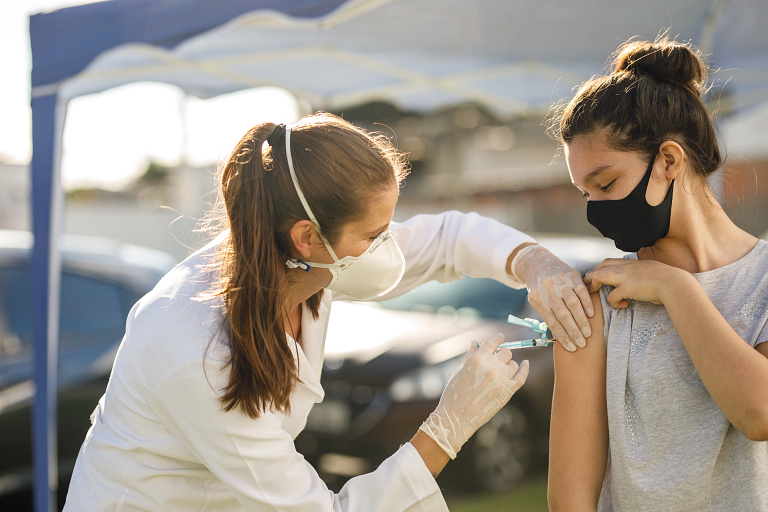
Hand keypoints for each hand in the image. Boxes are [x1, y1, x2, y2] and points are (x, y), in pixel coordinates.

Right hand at [419, 333, 528, 458]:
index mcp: (477, 359)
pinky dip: (525, 368)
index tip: (499, 338)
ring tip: (501, 370)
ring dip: (509, 364)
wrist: (456, 417)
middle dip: (501, 354)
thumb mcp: (459, 370)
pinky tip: (525, 364)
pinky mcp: (508, 392)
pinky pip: (522, 376)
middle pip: (506, 352)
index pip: (494, 341)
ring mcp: (501, 379)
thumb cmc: (454, 393)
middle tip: (496, 360)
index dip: (498, 338)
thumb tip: (476, 342)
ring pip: (514, 364)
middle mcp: (491, 367)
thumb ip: (470, 355)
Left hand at [512, 244, 593, 351]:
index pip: (551, 322)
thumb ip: (548, 314)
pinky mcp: (571, 275)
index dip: (562, 336)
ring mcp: (559, 282)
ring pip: (572, 303)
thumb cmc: (540, 288)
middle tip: (582, 344)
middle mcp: (548, 290)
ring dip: (581, 320)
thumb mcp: (537, 300)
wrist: (539, 263)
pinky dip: (587, 303)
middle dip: (573, 331)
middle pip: (562, 314)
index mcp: (537, 300)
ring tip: (588, 333)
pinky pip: (581, 290)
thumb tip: (562, 336)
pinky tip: (591, 315)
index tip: (572, 348)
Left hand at [584, 258, 687, 307]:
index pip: (607, 262)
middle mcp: (625, 268)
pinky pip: (611, 297)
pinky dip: (613, 303)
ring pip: (598, 277)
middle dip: (589, 277)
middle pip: (599, 268)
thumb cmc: (668, 279)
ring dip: (593, 286)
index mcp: (630, 263)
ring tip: (595, 295)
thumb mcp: (651, 269)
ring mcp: (625, 277)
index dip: (598, 269)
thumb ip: (641, 271)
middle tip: (585, 287)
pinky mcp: (627, 289)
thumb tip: (639, 277)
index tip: (594, 277)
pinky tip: (622, 306)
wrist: (675, 283)